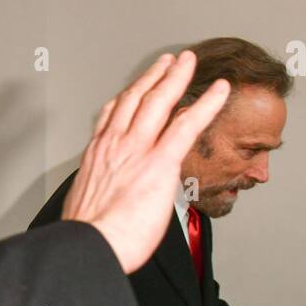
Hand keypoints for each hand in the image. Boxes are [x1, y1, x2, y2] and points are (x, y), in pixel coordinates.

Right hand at [61, 51, 229, 272]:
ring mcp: (138, 149)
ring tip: (188, 62)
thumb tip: (107, 203)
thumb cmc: (88, 235)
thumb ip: (101, 194)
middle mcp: (115, 144)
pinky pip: (188, 124)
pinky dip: (207, 103)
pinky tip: (220, 90)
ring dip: (176, 77)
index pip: (112, 116)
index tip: (134, 88)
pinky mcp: (161, 161)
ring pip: (159, 100)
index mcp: (97, 155)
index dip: (126, 97)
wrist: (89, 243)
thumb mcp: (85, 205)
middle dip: (154, 75)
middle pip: (136, 98)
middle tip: (167, 61)